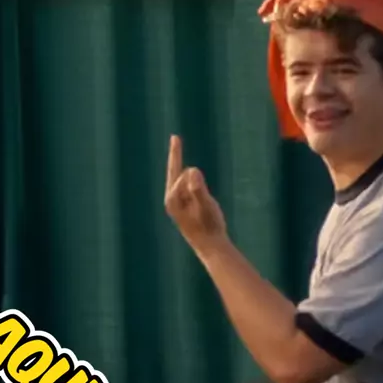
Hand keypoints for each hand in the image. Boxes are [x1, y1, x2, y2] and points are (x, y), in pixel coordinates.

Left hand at [164, 135, 227, 255]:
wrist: (211, 246)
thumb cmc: (209, 226)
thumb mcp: (206, 205)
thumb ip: (198, 188)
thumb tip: (192, 171)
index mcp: (172, 198)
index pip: (179, 171)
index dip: (176, 152)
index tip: (175, 136)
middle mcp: (171, 199)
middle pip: (186, 175)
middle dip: (197, 182)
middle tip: (204, 203)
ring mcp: (176, 203)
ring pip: (191, 181)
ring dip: (200, 188)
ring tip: (205, 210)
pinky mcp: (182, 206)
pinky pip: (191, 188)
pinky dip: (199, 191)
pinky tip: (202, 206)